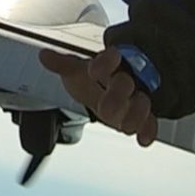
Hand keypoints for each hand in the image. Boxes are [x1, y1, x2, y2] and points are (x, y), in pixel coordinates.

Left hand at [39, 47, 158, 146]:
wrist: (106, 91)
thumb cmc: (93, 80)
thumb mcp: (76, 72)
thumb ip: (63, 65)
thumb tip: (44, 55)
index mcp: (111, 62)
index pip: (111, 58)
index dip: (105, 64)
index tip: (94, 73)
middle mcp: (127, 76)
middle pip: (126, 82)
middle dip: (118, 95)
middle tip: (106, 110)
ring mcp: (136, 95)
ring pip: (142, 101)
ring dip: (136, 114)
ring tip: (126, 127)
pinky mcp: (143, 114)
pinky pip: (150, 120)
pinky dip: (148, 130)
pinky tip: (142, 140)